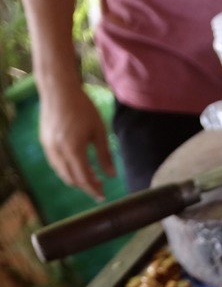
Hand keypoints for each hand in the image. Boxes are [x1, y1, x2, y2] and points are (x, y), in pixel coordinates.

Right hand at [38, 80, 114, 199]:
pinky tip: (77, 166)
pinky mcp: (44, 142)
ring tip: (91, 178)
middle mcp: (58, 152)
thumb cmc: (82, 108)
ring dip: (76, 179)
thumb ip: (105, 155)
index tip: (103, 196)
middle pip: (72, 179)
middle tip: (99, 188)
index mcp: (73, 150)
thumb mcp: (99, 132)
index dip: (94, 190)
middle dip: (86, 187)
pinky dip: (67, 170)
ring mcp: (48, 147)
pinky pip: (56, 164)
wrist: (59, 90)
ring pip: (62, 173)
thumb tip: (112, 176)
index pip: (84, 179)